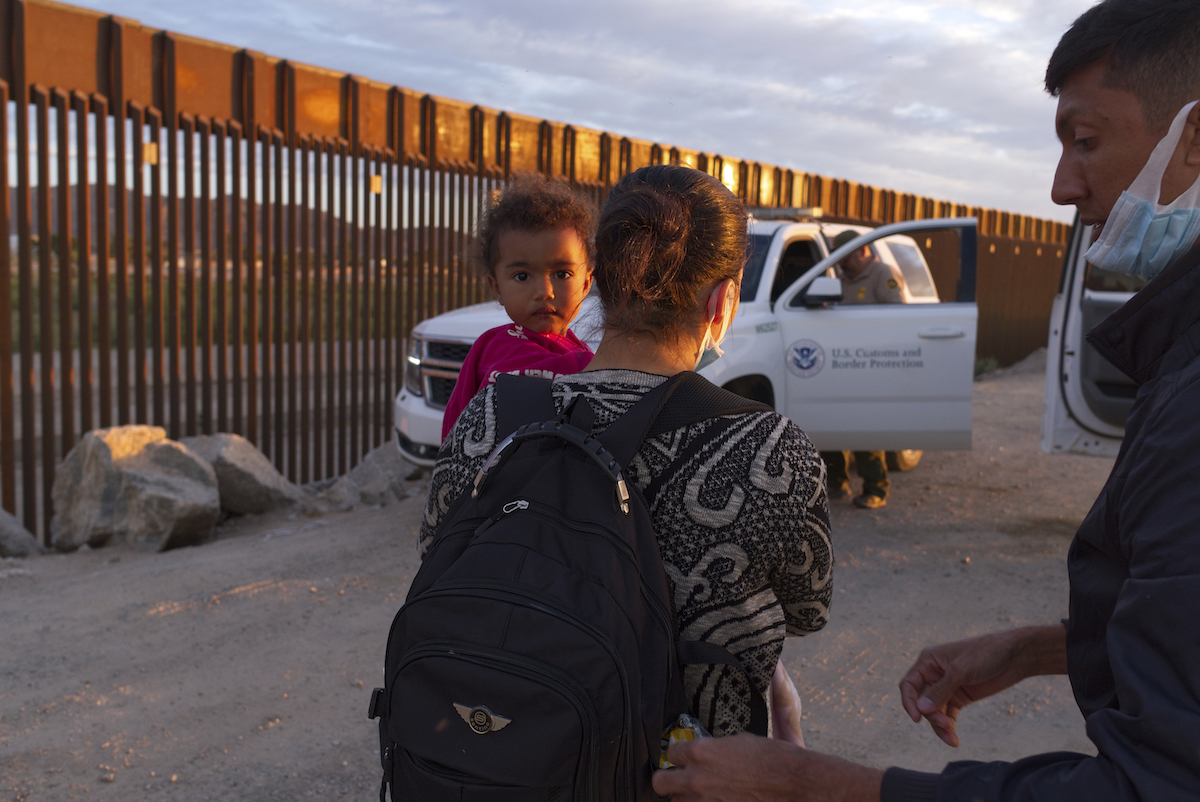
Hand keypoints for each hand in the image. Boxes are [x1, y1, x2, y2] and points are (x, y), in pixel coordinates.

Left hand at [650, 733, 881, 801]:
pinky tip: (713, 798)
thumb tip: (712, 743)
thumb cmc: (773, 757)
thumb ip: (717, 744)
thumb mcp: (741, 739)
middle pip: (659, 782)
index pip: (671, 752)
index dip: (677, 754)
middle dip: (666, 779)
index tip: (682, 755)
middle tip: (676, 776)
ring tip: (698, 791)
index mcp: (702, 752)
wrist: (794, 781)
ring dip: (685, 796)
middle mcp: (698, 778)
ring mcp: (706, 801)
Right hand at [898, 625, 1067, 746]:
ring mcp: (948, 687)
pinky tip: (954, 739)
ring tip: (952, 739)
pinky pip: (949, 715)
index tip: (917, 719)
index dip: (909, 702)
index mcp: (929, 661)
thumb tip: (921, 709)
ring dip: (941, 726)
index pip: (909, 685)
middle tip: (946, 725)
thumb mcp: (961, 670)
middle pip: (922, 702)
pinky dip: (950, 727)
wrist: (1015, 656)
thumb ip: (941, 690)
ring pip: (935, 712)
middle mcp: (935, 674)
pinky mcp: (960, 697)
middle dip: (931, 716)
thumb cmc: (986, 653)